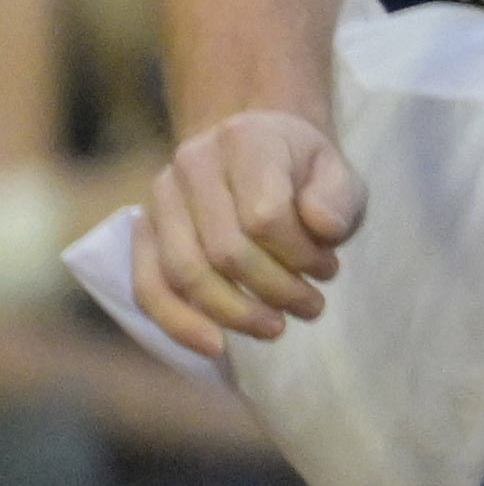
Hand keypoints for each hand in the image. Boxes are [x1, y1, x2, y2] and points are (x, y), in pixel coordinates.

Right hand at [140, 110, 362, 357]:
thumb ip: (339, 196)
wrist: (258, 151)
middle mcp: (193, 163)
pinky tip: (214, 346)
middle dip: (274, 290)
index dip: (300, 255)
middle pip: (225, 250)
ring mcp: (160, 197)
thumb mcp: (337, 173)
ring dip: (233, 313)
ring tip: (275, 328)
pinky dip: (178, 322)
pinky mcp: (143, 231)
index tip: (329, 269)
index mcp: (245, 139)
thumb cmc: (302, 171)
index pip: (265, 215)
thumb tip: (324, 228)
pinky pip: (149, 286)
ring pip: (185, 273)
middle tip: (311, 306)